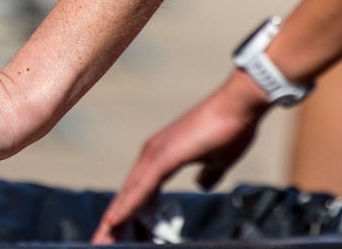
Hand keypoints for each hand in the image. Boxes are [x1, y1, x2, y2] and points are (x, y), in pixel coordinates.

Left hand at [92, 72, 269, 242]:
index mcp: (161, 156)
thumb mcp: (218, 161)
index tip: (118, 234)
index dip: (128, 214)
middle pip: (127, 195)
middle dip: (114, 222)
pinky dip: (127, 207)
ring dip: (115, 219)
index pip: (138, 192)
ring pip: (129, 194)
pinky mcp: (164, 157)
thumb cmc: (231, 129)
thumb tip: (202, 185)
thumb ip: (208, 174)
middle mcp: (152, 154)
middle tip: (101, 244)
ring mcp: (155, 154)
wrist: (239, 106)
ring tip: (102, 241)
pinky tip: (115, 222)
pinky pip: (141, 189)